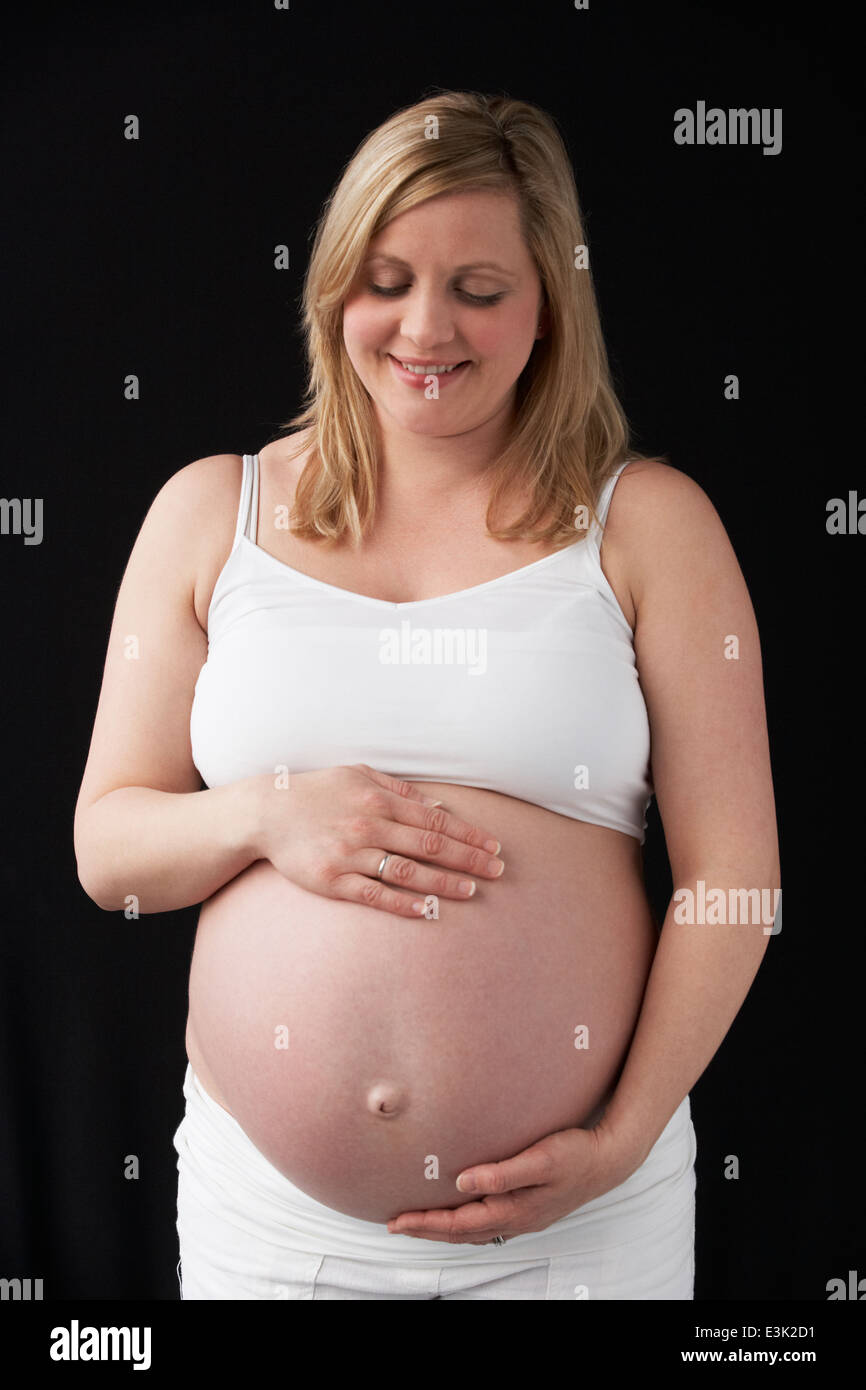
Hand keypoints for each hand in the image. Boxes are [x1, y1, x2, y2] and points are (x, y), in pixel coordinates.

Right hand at [255, 762, 504, 918]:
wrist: (266, 812)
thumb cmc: (318, 792)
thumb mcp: (358, 775)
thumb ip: (400, 790)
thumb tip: (439, 805)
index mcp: (379, 798)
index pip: (435, 820)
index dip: (468, 835)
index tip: (494, 847)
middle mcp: (369, 825)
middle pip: (430, 845)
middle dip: (468, 859)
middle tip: (498, 871)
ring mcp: (351, 854)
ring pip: (408, 872)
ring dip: (444, 882)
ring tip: (472, 890)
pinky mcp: (333, 880)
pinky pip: (375, 894)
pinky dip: (403, 903)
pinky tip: (428, 909)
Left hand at [386, 1122, 637, 1243]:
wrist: (609, 1160)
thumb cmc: (576, 1154)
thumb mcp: (542, 1159)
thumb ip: (502, 1172)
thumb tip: (462, 1182)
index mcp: (513, 1210)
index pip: (458, 1224)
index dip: (425, 1223)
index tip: (396, 1221)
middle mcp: (515, 1219)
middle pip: (460, 1233)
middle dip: (427, 1229)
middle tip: (394, 1224)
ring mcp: (523, 1216)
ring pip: (473, 1230)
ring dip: (444, 1228)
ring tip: (419, 1222)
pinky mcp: (528, 1207)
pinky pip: (486, 1223)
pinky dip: (464, 1223)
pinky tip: (460, 1212)